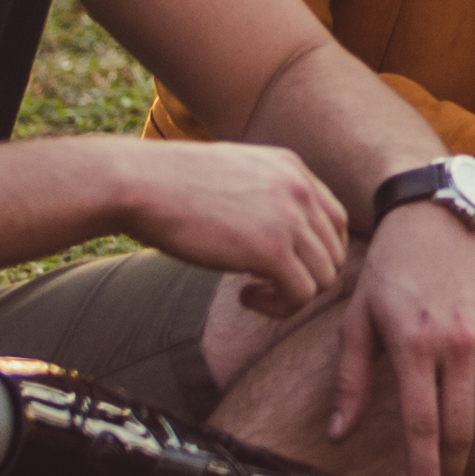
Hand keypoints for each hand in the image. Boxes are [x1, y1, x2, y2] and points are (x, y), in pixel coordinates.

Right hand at [110, 137, 352, 317]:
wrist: (140, 183)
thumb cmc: (171, 184)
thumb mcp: (234, 174)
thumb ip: (266, 194)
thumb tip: (277, 233)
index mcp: (292, 167)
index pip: (334, 220)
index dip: (313, 251)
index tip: (278, 264)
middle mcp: (300, 189)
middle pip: (334, 252)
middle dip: (305, 276)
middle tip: (265, 284)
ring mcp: (290, 218)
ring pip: (324, 277)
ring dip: (292, 295)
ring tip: (252, 292)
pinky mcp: (272, 249)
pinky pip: (301, 295)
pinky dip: (279, 307)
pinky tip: (245, 298)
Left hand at [331, 201, 474, 475]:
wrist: (441, 218)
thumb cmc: (393, 268)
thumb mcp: (358, 320)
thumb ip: (351, 381)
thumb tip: (337, 433)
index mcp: (415, 344)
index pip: (423, 425)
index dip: (424, 469)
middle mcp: (459, 345)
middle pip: (461, 430)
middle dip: (452, 472)